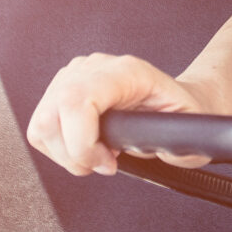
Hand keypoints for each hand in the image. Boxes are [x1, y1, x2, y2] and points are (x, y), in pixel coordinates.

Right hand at [26, 53, 213, 176]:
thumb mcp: (190, 132)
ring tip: (98, 155)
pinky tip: (87, 146)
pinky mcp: (62, 88)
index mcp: (127, 72)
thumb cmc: (181, 113)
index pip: (76, 99)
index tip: (107, 163)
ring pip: (42, 124)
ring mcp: (75, 74)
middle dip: (74, 155)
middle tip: (104, 163)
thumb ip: (173, 144)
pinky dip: (60, 148)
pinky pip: (41, 126)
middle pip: (50, 116)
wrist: (177, 101)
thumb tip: (148, 150)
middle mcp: (96, 67)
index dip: (81, 142)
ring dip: (66, 154)